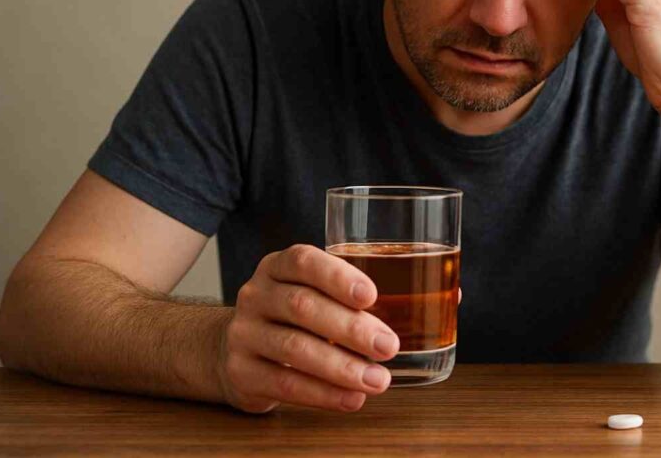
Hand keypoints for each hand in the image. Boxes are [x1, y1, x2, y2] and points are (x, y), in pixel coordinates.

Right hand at [217, 244, 399, 412]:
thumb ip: (352, 297)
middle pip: (303, 306)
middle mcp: (257, 295)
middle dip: (351, 328)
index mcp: (278, 266)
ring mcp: (244, 333)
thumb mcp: (311, 294)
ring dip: (342, 367)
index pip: (304, 262)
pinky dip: (324, 394)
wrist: (234, 350)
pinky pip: (285, 384)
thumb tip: (427, 304)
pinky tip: (352, 398)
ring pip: (295, 349)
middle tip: (388, 346)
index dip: (338, 277)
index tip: (371, 296)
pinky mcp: (241, 372)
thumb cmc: (292, 318)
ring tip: (378, 379)